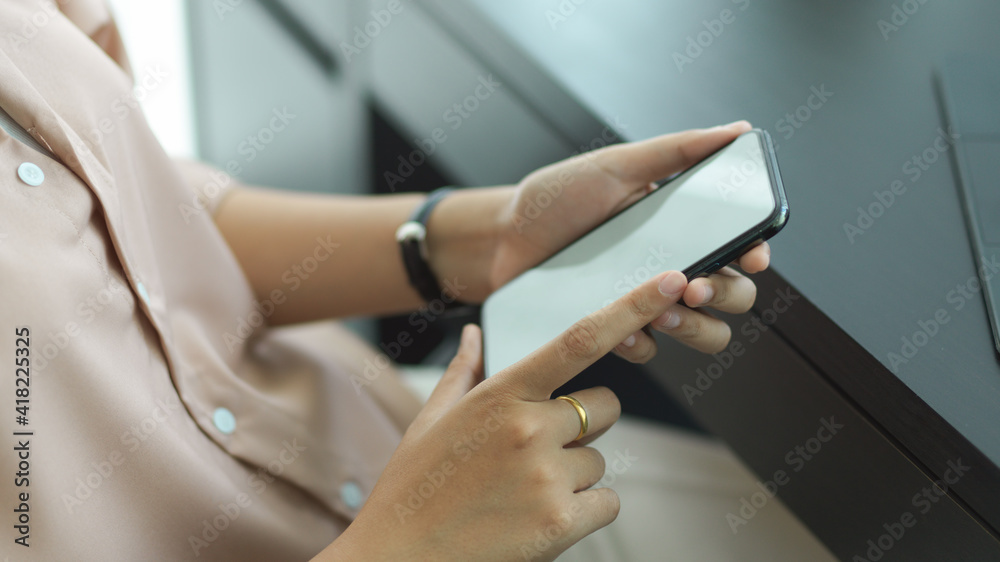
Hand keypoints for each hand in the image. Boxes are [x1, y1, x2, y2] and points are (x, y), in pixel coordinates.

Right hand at [320, 271, 688, 561]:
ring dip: (574, 475)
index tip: (670, 282)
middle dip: (584, 425)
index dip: (632, 307)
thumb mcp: (429, 421)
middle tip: (539, 450)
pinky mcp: (560, 522)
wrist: (397, 560)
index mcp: (500, 393)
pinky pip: (607, 503)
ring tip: (521, 493)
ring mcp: (546, 475)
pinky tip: (539, 519)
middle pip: (604, 407)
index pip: (580, 339)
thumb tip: (472, 333)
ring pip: (599, 460)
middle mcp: (529, 427)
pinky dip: (584, 512)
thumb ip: (462, 372)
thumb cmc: (411, 490)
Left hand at [491, 121, 769, 356]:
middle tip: (695, 286)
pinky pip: (649, 348)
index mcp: (681, 226)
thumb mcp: (616, 166)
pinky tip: (619, 328)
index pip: (742, 245)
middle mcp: (671, 265)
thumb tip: (738, 131)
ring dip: (695, 327)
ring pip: (704, 331)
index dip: (757, 254)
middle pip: (735, 294)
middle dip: (728, 295)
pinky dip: (640, 342)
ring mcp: (645, 300)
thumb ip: (677, 151)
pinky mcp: (617, 329)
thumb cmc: (556, 198)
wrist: (502, 239)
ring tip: (661, 311)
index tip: (752, 257)